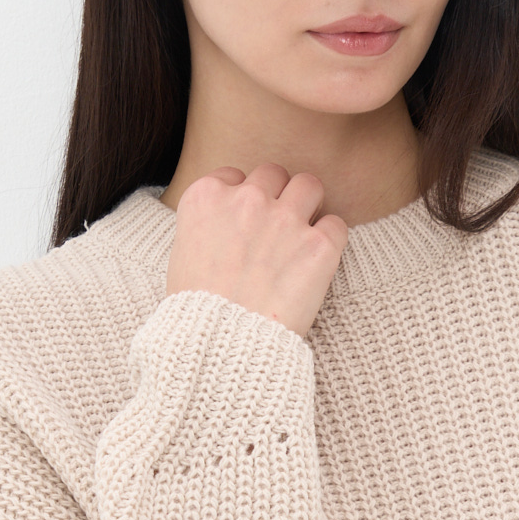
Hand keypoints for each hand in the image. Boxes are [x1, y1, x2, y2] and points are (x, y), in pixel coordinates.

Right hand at [164, 163, 350, 338]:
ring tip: (302, 235)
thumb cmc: (196, 313)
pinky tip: (317, 261)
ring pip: (309, 185)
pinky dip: (330, 240)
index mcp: (207, 197)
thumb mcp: (182, 258)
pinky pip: (336, 224)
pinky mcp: (318, 245)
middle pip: (272, 174)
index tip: (244, 224)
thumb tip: (223, 229)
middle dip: (276, 196)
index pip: (233, 176)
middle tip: (276, 229)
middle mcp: (247, 199)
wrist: (223, 346)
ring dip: (308, 205)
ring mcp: (285, 220)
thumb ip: (205, 228)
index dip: (241, 199)